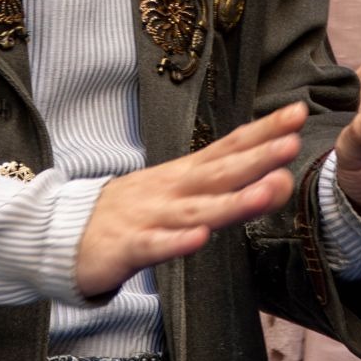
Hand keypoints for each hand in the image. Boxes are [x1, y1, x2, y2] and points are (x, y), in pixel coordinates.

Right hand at [74, 101, 304, 298]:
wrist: (62, 232)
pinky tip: (200, 239)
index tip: (298, 113)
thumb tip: (278, 180)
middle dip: (257, 158)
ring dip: (233, 201)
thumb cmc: (132, 212)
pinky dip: (177, 242)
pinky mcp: (127, 248)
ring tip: (268, 190)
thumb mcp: (179, 194)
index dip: (263, 131)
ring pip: (197, 209)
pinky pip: (155, 246)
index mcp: (184, 174)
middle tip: (292, 142)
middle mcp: (171, 189)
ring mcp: (149, 216)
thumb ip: (226, 190)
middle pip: (219, 172)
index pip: (229, 147)